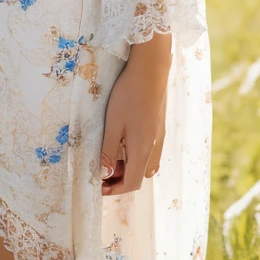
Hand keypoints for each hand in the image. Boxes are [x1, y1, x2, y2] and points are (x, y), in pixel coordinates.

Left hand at [99, 31, 171, 195]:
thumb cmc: (129, 95)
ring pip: (146, 164)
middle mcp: (155, 148)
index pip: (132, 183)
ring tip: (112, 154)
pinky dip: (136, 154)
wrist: (150, 70)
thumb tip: (105, 174)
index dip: (114, 189)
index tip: (98, 186)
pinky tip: (125, 139)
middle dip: (121, 178)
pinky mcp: (160, 128)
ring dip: (129, 166)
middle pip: (140, 176)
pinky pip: (150, 151)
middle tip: (103, 168)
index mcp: (143, 150)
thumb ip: (109, 150)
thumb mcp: (113, 123)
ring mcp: (159, 138)